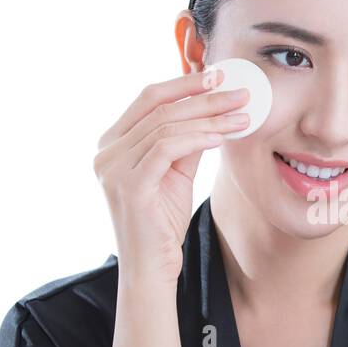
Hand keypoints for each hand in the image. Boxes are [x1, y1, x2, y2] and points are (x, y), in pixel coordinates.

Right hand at [93, 67, 249, 282]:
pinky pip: (167, 148)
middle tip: (240, 92)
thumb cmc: (162, 223)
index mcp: (112, 143)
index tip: (220, 78)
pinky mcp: (129, 185)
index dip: (185, 84)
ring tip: (241, 117)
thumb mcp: (176, 172)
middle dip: (204, 97)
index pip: (148, 98)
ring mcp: (113, 168)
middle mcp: (105, 152)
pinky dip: (198, 138)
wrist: (151, 268)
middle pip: (159, 107)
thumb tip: (213, 109)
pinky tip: (221, 137)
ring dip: (210, 118)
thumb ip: (186, 140)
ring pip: (166, 125)